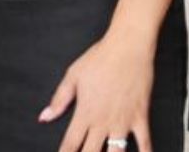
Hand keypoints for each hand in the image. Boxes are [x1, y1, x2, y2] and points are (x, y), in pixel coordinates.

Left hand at [39, 32, 153, 151]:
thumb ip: (59, 99)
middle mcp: (102, 121)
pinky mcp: (140, 116)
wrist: (129, 46)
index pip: (70, 144)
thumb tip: (44, 117)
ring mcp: (122, 121)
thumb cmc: (100, 57)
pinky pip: (144, 141)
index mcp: (84, 113)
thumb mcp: (73, 75)